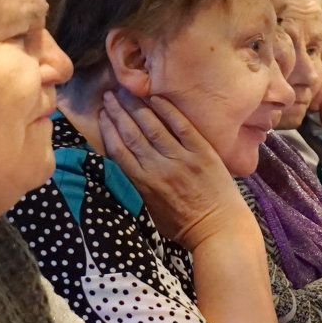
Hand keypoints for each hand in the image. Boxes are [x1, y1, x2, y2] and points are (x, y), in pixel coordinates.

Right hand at [98, 91, 251, 250]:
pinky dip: (167, 110)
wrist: (219, 230)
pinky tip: (156, 98)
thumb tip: (125, 170)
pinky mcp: (202, 152)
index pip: (119, 150)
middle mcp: (159, 168)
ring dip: (136, 107)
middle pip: (132, 134)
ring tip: (126, 92)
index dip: (108, 130)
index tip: (102, 115)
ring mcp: (181, 158)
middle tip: (109, 95)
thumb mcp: (151, 213)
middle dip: (118, 112)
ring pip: (153, 126)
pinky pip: (182, 125)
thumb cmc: (185, 227)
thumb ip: (138, 189)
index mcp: (143, 184)